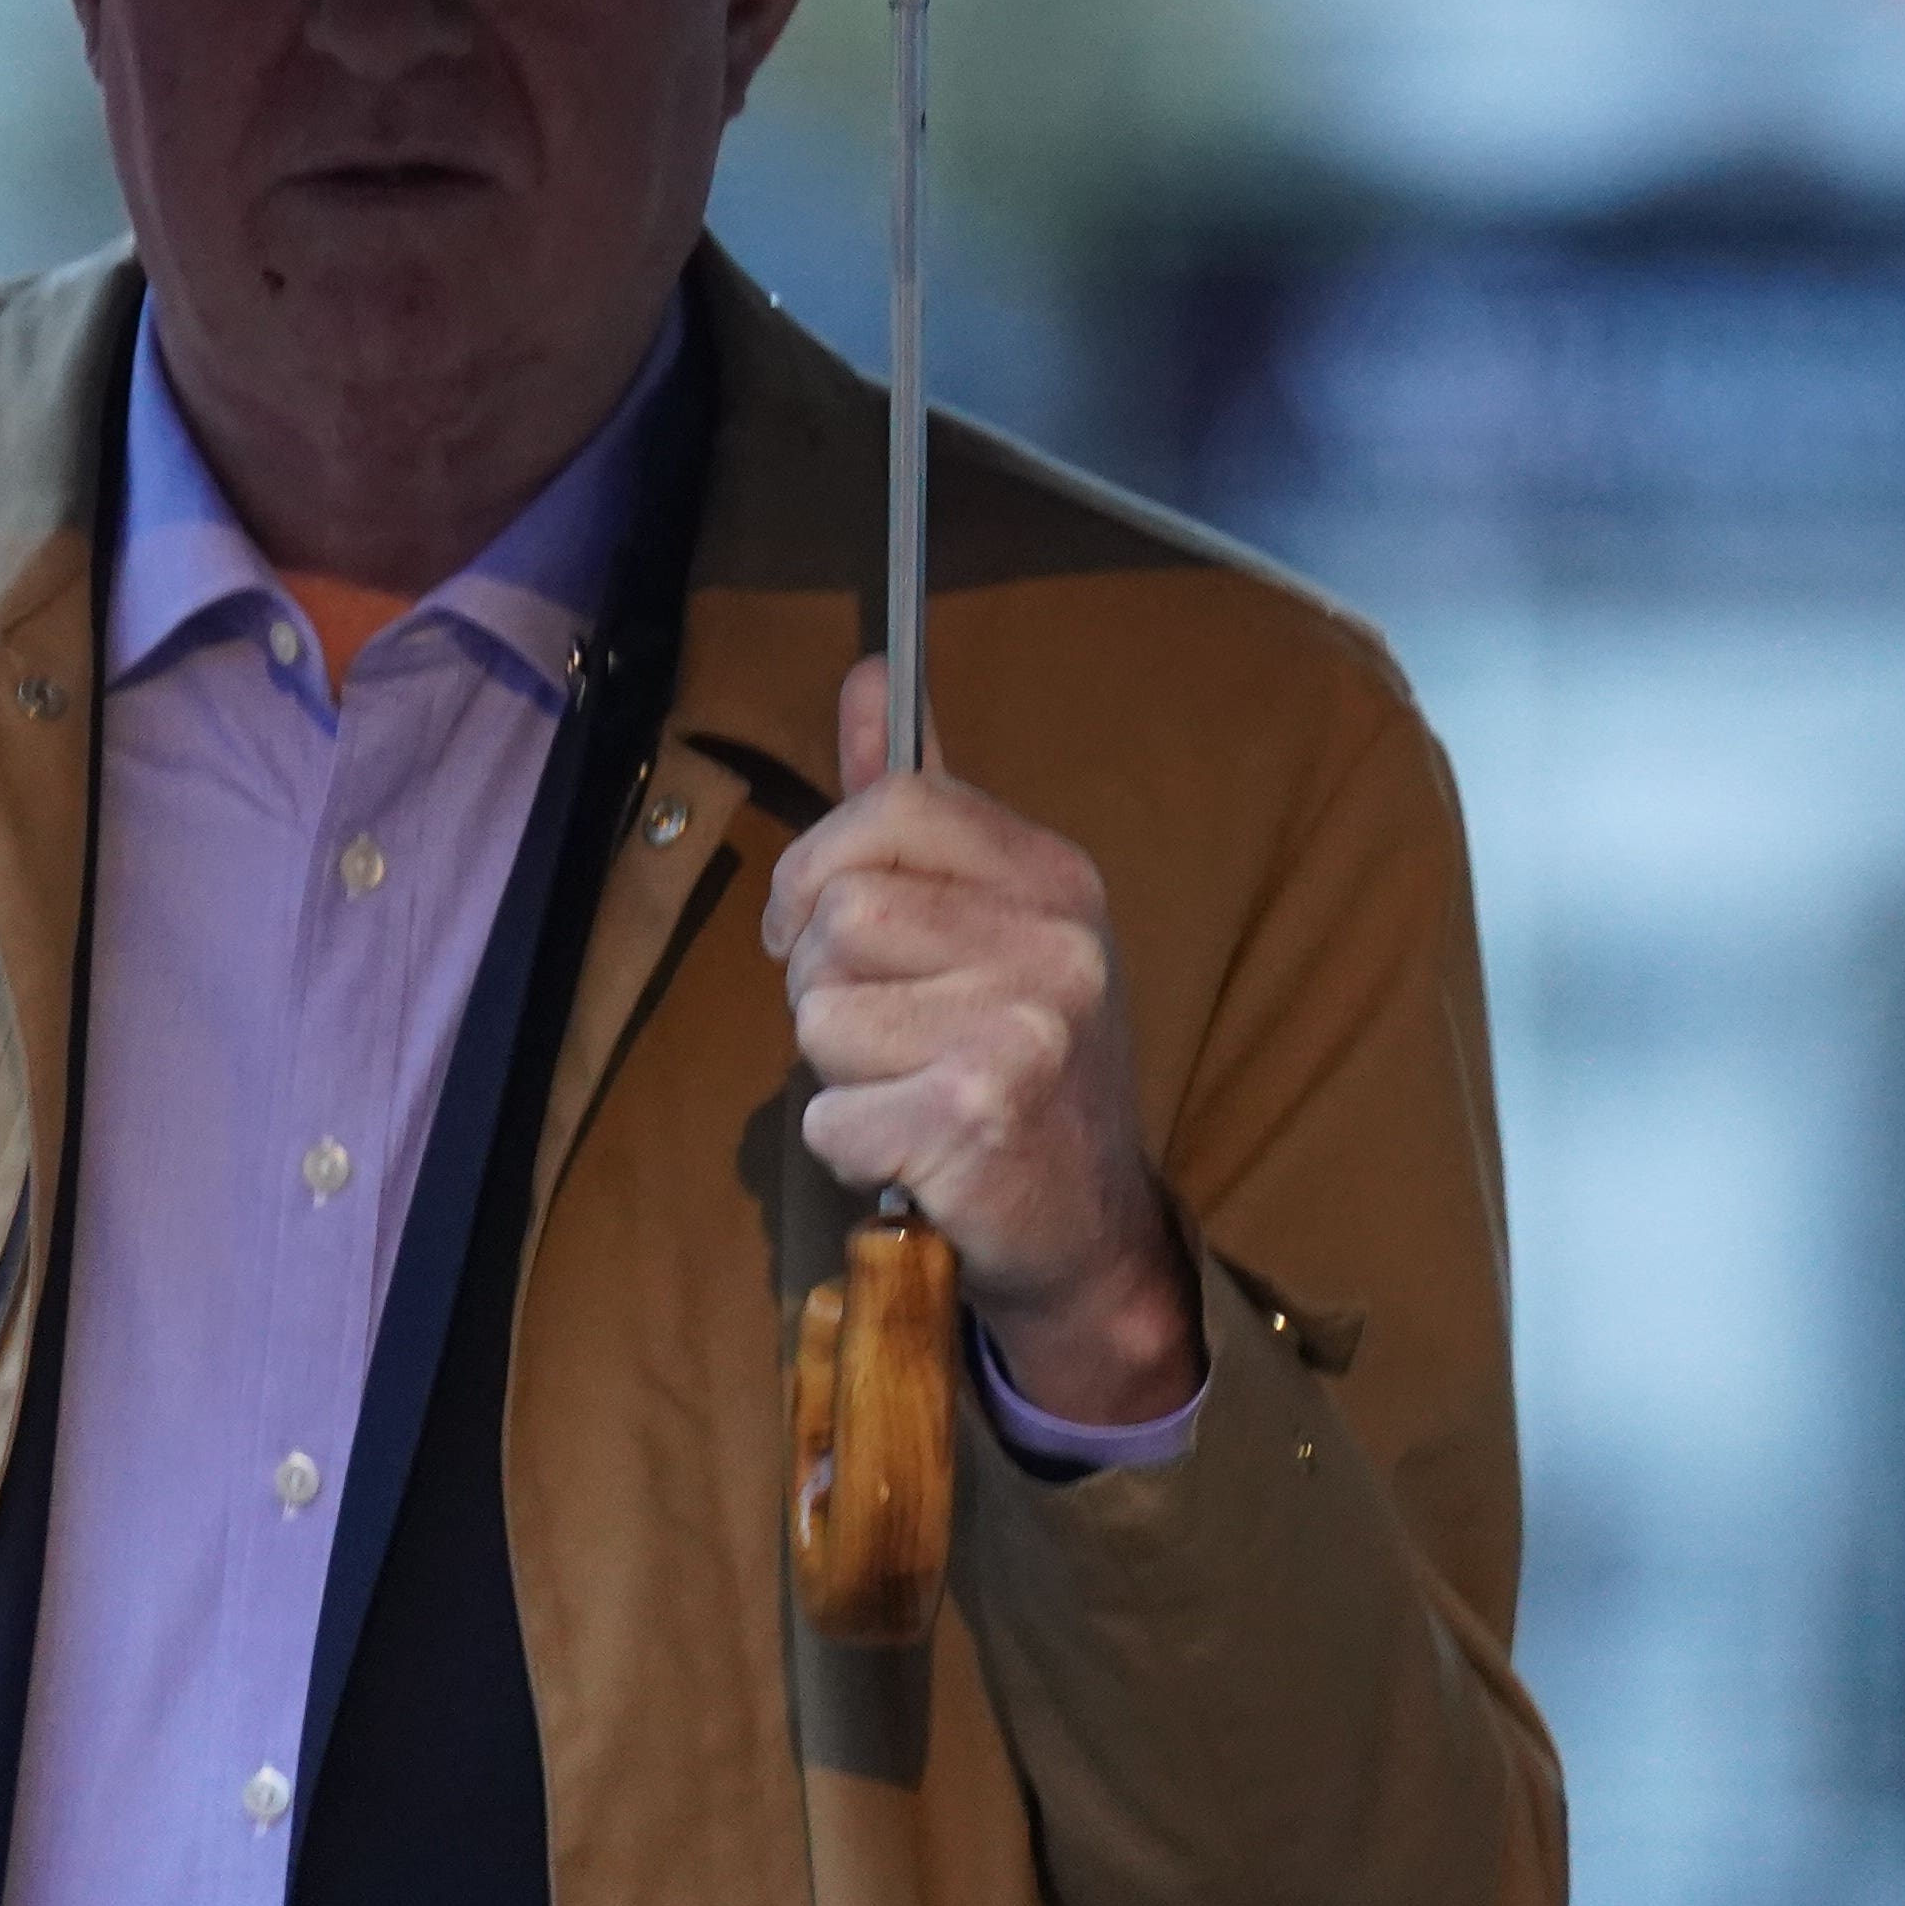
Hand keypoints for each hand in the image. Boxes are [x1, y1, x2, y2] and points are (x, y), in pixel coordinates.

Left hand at [763, 659, 1202, 1425]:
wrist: (1088, 1231)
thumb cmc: (1020, 1066)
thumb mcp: (992, 923)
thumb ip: (918, 810)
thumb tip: (865, 674)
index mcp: (1054, 875)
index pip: (891, 804)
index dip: (820, 867)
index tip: (816, 926)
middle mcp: (1055, 940)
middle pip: (837, 914)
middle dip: (825, 984)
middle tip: (888, 1035)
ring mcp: (1026, 1029)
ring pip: (820, 1012)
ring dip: (837, 1069)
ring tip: (908, 1089)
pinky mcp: (980, 1118)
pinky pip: (830, 1115)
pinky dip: (848, 1147)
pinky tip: (912, 1152)